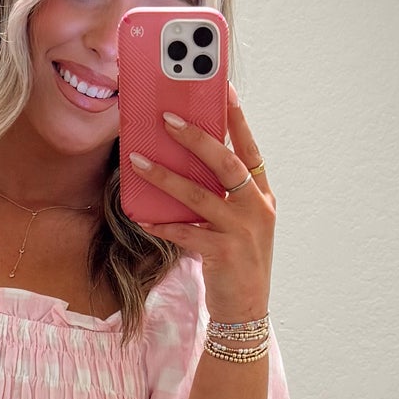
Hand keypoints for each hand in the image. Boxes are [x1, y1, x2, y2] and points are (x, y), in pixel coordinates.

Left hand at [125, 86, 274, 321]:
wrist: (247, 310)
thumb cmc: (238, 261)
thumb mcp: (241, 223)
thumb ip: (223, 195)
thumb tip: (187, 163)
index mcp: (262, 196)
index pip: (250, 149)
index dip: (237, 119)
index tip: (222, 89)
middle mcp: (256, 209)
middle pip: (226, 163)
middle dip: (196, 138)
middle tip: (166, 118)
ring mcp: (242, 231)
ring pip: (200, 195)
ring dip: (165, 177)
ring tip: (137, 161)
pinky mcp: (223, 254)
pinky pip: (186, 233)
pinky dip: (162, 224)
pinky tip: (141, 217)